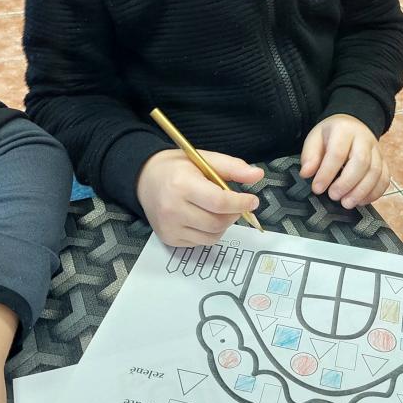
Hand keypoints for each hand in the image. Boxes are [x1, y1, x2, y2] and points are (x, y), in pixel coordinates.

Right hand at [136, 149, 263, 246]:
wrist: (145, 179)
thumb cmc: (176, 168)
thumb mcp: (204, 159)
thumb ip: (232, 167)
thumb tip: (257, 175)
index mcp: (182, 184)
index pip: (219, 202)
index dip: (240, 203)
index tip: (252, 200)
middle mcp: (173, 208)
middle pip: (217, 222)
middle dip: (234, 214)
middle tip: (236, 204)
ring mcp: (170, 227)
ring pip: (212, 236)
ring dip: (224, 224)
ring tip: (219, 209)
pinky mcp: (169, 239)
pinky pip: (201, 243)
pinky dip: (210, 232)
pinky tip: (204, 217)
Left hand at [299, 114, 389, 208]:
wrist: (352, 126)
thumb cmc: (331, 136)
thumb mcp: (315, 139)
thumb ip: (309, 156)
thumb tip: (306, 174)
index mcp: (344, 130)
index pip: (337, 153)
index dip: (327, 173)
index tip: (317, 188)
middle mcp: (364, 138)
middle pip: (361, 162)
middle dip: (347, 183)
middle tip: (333, 197)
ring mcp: (377, 150)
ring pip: (376, 172)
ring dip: (361, 191)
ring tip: (346, 203)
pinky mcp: (384, 162)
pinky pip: (385, 178)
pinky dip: (374, 193)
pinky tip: (361, 201)